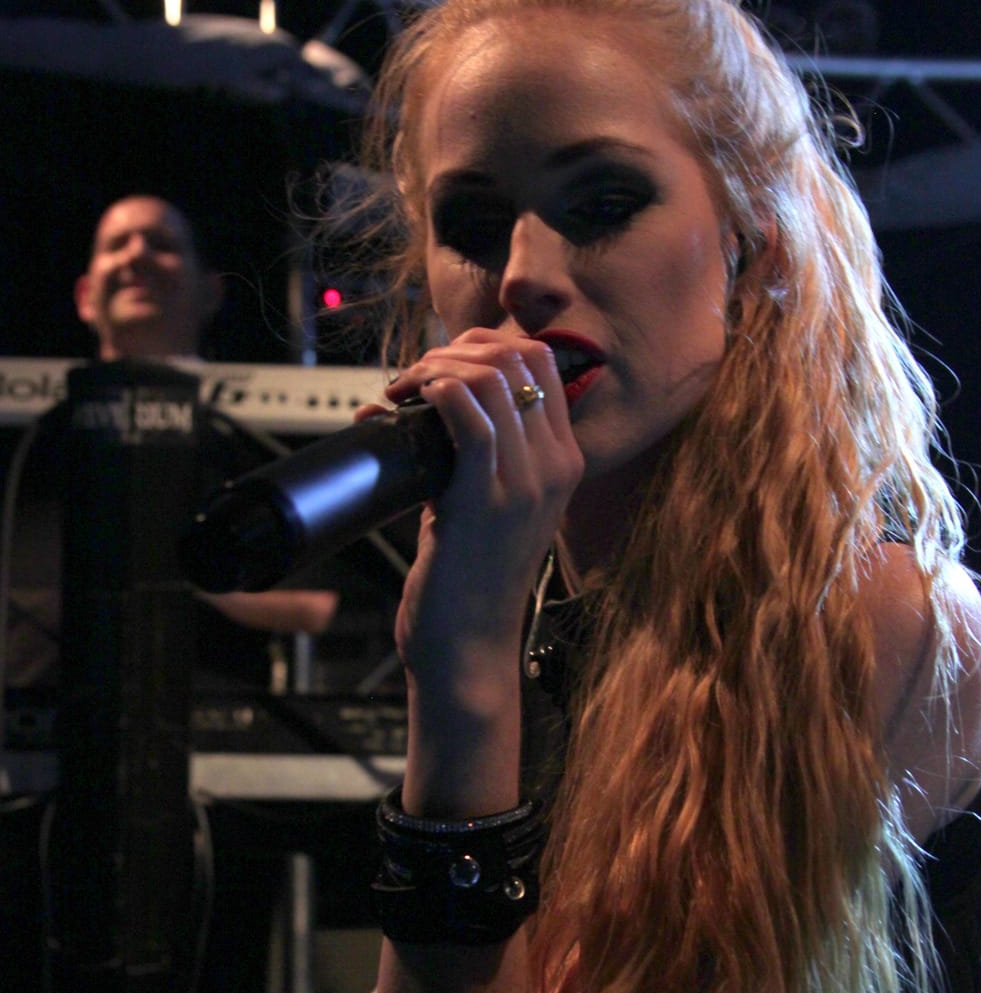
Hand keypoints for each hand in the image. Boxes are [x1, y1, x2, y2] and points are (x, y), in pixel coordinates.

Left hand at [377, 330, 582, 691]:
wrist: (467, 648)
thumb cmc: (468, 583)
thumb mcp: (488, 507)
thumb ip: (471, 457)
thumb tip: (413, 405)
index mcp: (564, 462)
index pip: (544, 362)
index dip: (488, 344)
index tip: (443, 362)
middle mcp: (555, 466)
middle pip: (519, 357)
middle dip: (457, 348)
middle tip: (416, 374)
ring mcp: (524, 482)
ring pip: (489, 377)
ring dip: (434, 368)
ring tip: (402, 390)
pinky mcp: (483, 499)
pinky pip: (465, 413)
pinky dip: (430, 392)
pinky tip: (406, 403)